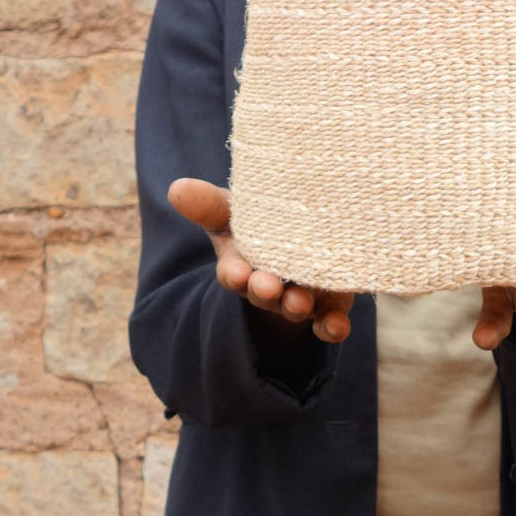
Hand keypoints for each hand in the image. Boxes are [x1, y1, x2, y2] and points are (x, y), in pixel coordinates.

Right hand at [168, 177, 354, 343]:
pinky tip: (337, 326)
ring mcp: (299, 297)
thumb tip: (177, 188)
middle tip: (266, 286)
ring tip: (298, 301)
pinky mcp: (329, 304)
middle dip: (263, 291)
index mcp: (242, 264)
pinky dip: (332, 326)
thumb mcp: (231, 211)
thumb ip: (209, 204)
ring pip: (295, 307)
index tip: (235, 271)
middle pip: (263, 293)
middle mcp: (270, 285)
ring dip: (296, 306)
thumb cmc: (260, 224)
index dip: (233, 273)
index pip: (232, 272)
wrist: (302, 237)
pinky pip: (329, 321)